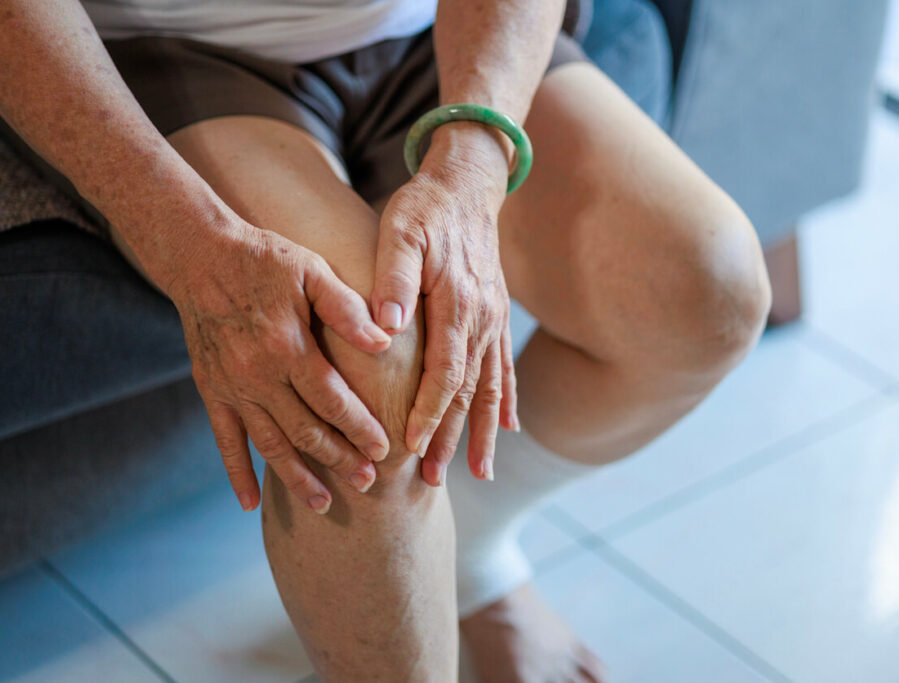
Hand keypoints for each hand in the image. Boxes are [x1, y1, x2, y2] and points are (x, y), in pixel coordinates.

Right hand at [165, 216, 392, 512]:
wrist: (199, 255)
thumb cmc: (265, 260)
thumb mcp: (311, 270)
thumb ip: (346, 308)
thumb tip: (384, 342)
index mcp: (287, 346)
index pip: (331, 399)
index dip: (359, 428)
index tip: (384, 451)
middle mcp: (257, 375)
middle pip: (304, 430)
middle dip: (338, 460)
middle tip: (368, 485)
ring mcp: (231, 387)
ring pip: (268, 444)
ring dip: (297, 477)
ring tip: (324, 505)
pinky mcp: (211, 390)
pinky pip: (224, 440)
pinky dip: (236, 473)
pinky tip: (250, 503)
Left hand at [371, 124, 519, 486]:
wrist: (467, 183)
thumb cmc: (425, 208)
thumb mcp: (400, 231)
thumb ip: (394, 279)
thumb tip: (387, 328)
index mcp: (459, 304)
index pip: (444, 372)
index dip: (428, 412)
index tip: (410, 446)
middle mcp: (483, 319)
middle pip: (468, 391)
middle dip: (452, 437)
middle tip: (431, 479)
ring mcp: (494, 321)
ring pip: (490, 387)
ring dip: (484, 431)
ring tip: (479, 473)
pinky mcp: (496, 316)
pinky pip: (505, 368)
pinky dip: (507, 401)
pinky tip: (511, 429)